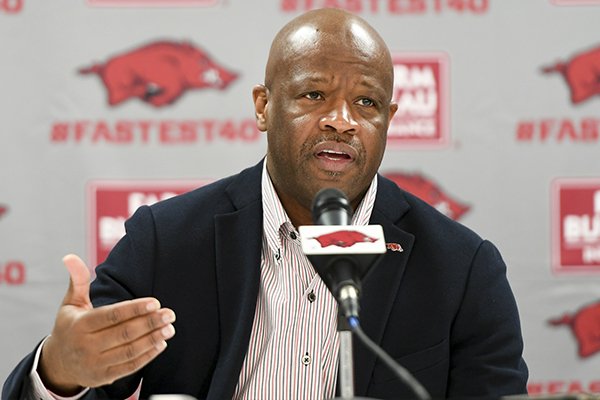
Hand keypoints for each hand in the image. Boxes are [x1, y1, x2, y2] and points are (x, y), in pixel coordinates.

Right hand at [38, 254, 175, 395]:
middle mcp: (87, 346)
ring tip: (169, 328)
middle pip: (124, 333)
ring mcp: (95, 364)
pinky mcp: (104, 377)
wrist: (58, 363)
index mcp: (80, 325)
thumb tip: (70, 257)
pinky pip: (129, 366)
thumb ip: (77, 280)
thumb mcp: (71, 303)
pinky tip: (161, 344)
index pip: (112, 316)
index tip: (155, 302)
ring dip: (153, 339)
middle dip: (150, 323)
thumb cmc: (70, 326)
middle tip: (170, 314)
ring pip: (129, 351)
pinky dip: (147, 356)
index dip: (134, 309)